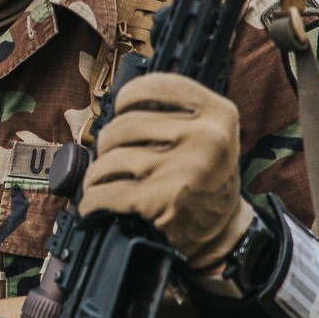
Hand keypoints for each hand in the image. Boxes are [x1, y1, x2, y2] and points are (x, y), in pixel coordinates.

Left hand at [80, 73, 252, 270]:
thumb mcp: (209, 135)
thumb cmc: (207, 178)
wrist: (225, 231)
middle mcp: (205, 138)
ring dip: (98, 171)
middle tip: (110, 152)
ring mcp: (183, 169)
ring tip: (101, 177)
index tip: (121, 106)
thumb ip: (177, 112)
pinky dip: (93, 199)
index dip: (129, 95)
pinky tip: (94, 201)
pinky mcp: (160, 200)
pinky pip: (107, 192)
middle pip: (127, 123)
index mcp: (218, 114)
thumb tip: (118, 103)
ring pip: (112, 157)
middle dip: (108, 140)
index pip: (158, 86)